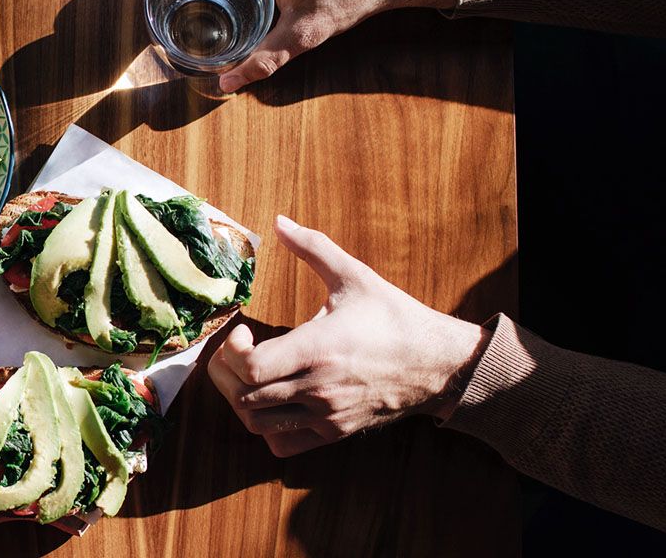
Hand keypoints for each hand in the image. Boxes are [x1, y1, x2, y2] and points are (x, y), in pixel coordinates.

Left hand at [208, 215, 488, 456]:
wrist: (438, 365)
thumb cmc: (394, 318)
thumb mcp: (354, 276)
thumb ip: (313, 247)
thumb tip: (280, 222)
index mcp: (318, 349)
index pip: (250, 367)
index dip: (231, 352)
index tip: (240, 332)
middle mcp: (317, 388)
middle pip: (244, 397)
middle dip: (226, 373)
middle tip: (234, 352)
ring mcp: (325, 415)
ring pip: (257, 424)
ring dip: (241, 399)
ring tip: (247, 374)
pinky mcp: (333, 432)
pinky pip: (282, 443)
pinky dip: (264, 426)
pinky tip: (270, 399)